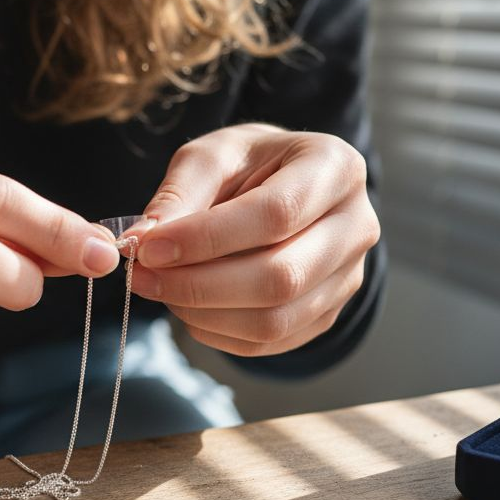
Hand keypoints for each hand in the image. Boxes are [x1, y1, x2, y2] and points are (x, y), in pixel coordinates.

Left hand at [132, 123, 377, 356]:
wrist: (284, 187)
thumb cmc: (249, 165)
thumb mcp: (212, 156)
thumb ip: (179, 194)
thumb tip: (144, 241)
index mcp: (335, 168)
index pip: (275, 214)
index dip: (207, 238)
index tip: (150, 248)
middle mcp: (356, 226)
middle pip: (281, 277)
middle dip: (200, 285)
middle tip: (142, 276)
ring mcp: (349, 277)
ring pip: (276, 320)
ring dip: (204, 314)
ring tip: (161, 289)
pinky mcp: (328, 313)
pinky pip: (271, 343)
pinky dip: (218, 333)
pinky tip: (188, 308)